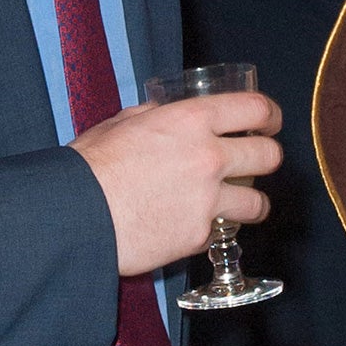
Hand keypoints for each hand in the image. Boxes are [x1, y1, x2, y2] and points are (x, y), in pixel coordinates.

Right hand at [71, 93, 281, 275]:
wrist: (75, 216)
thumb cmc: (90, 167)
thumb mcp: (122, 123)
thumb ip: (154, 116)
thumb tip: (164, 115)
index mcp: (191, 120)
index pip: (256, 109)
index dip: (270, 115)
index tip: (269, 123)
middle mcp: (209, 157)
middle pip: (270, 156)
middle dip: (267, 158)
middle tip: (258, 163)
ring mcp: (207, 199)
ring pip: (258, 202)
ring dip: (250, 203)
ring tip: (239, 205)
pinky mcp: (198, 236)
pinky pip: (218, 232)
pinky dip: (209, 230)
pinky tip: (191, 225)